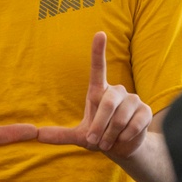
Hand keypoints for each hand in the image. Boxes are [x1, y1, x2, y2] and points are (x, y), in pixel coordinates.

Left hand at [37, 31, 151, 160]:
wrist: (122, 148)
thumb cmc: (100, 136)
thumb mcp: (80, 136)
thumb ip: (60, 135)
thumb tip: (37, 135)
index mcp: (99, 92)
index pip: (98, 68)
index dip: (98, 51)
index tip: (99, 34)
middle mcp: (117, 91)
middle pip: (108, 102)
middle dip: (99, 125)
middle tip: (95, 140)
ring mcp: (133, 99)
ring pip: (120, 116)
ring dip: (111, 134)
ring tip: (108, 141)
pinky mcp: (145, 111)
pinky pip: (134, 123)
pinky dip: (125, 136)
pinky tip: (124, 138)